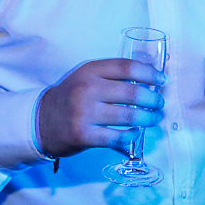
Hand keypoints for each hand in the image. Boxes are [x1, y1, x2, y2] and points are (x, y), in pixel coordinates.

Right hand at [37, 58, 164, 157]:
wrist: (42, 120)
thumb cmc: (72, 96)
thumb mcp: (87, 76)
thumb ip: (113, 74)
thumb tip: (150, 75)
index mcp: (90, 70)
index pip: (127, 67)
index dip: (150, 73)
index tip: (162, 80)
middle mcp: (87, 89)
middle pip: (132, 93)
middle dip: (153, 99)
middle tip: (159, 103)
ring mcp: (84, 113)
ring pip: (128, 116)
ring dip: (148, 118)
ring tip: (154, 118)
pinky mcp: (84, 135)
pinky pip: (117, 137)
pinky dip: (131, 136)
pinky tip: (136, 133)